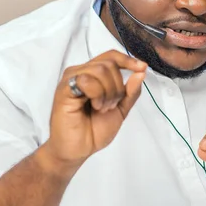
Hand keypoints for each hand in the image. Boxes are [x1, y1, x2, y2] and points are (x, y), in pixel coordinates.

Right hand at [42, 50, 146, 175]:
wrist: (79, 149)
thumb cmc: (94, 130)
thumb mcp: (121, 109)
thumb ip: (130, 92)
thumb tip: (141, 72)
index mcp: (92, 75)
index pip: (111, 56)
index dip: (127, 59)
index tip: (141, 67)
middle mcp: (81, 73)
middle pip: (109, 64)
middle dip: (117, 87)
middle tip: (110, 106)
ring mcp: (71, 79)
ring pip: (100, 70)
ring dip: (108, 92)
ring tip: (101, 108)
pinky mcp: (64, 89)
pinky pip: (87, 80)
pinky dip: (97, 95)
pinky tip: (93, 106)